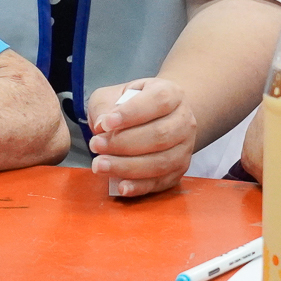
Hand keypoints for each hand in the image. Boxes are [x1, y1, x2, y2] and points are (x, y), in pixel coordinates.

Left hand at [86, 78, 197, 196]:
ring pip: (161, 162)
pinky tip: (121, 186)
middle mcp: (185, 120)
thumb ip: (105, 106)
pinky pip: (161, 182)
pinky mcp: (179, 170)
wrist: (155, 118)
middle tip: (95, 145)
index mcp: (172, 94)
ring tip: (100, 165)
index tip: (106, 123)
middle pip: (160, 135)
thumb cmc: (130, 104)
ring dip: (127, 166)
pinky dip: (140, 186)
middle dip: (124, 143)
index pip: (157, 101)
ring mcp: (185, 147)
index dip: (131, 113)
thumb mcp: (114, 94)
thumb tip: (101, 127)